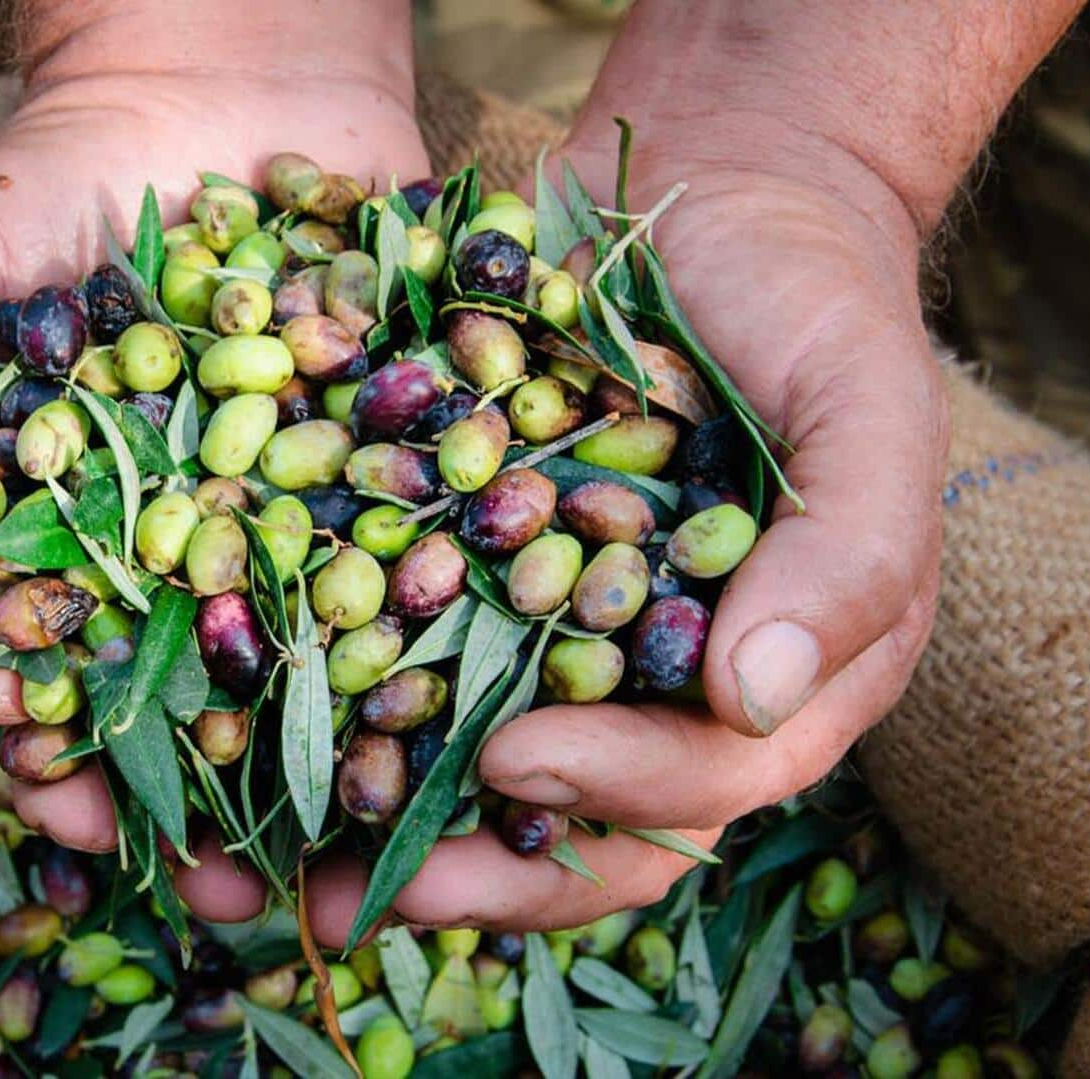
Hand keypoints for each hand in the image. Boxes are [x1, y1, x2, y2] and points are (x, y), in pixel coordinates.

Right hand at [0, 3, 426, 920]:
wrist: (221, 85)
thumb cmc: (56, 175)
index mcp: (45, 531)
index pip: (23, 660)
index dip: (28, 734)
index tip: (55, 788)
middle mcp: (159, 548)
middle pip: (161, 695)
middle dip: (177, 794)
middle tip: (210, 880)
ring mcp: (274, 521)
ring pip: (286, 661)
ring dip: (306, 760)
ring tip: (339, 843)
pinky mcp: (376, 477)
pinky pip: (398, 568)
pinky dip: (423, 638)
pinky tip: (447, 708)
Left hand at [306, 133, 946, 944]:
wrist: (710, 186)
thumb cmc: (813, 299)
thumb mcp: (867, 408)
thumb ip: (850, 555)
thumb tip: (754, 701)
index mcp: (771, 682)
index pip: (697, 786)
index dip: (610, 794)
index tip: (513, 760)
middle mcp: (649, 685)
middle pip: (562, 821)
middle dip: (459, 874)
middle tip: (343, 903)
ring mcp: (547, 633)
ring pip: (454, 766)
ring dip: (356, 825)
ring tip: (240, 873)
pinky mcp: (461, 571)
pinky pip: (386, 650)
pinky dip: (313, 696)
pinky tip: (221, 725)